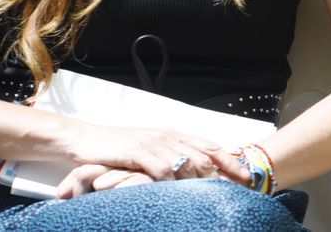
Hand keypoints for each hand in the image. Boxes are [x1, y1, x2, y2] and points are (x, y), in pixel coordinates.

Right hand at [55, 123, 249, 198]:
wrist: (84, 140)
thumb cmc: (117, 149)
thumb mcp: (148, 150)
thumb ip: (169, 158)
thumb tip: (192, 173)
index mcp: (173, 135)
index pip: (209, 146)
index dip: (230, 160)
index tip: (245, 175)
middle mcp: (167, 137)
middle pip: (203, 154)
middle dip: (223, 171)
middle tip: (238, 188)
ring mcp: (152, 144)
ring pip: (186, 161)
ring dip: (202, 179)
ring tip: (217, 194)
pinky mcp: (136, 153)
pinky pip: (160, 168)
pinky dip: (172, 180)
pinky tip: (181, 192)